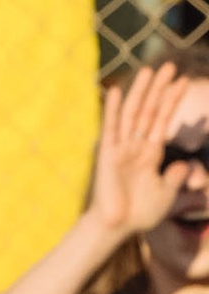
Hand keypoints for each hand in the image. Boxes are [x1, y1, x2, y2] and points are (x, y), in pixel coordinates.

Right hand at [87, 60, 203, 240]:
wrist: (118, 227)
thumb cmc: (139, 213)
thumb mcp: (165, 193)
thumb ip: (175, 177)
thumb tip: (185, 164)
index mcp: (150, 153)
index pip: (163, 120)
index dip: (173, 100)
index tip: (184, 81)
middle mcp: (136, 146)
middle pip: (150, 110)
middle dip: (160, 88)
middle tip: (170, 65)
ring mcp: (121, 148)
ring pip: (133, 113)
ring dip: (141, 92)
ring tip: (150, 70)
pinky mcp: (108, 153)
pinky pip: (111, 128)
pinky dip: (112, 109)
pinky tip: (117, 91)